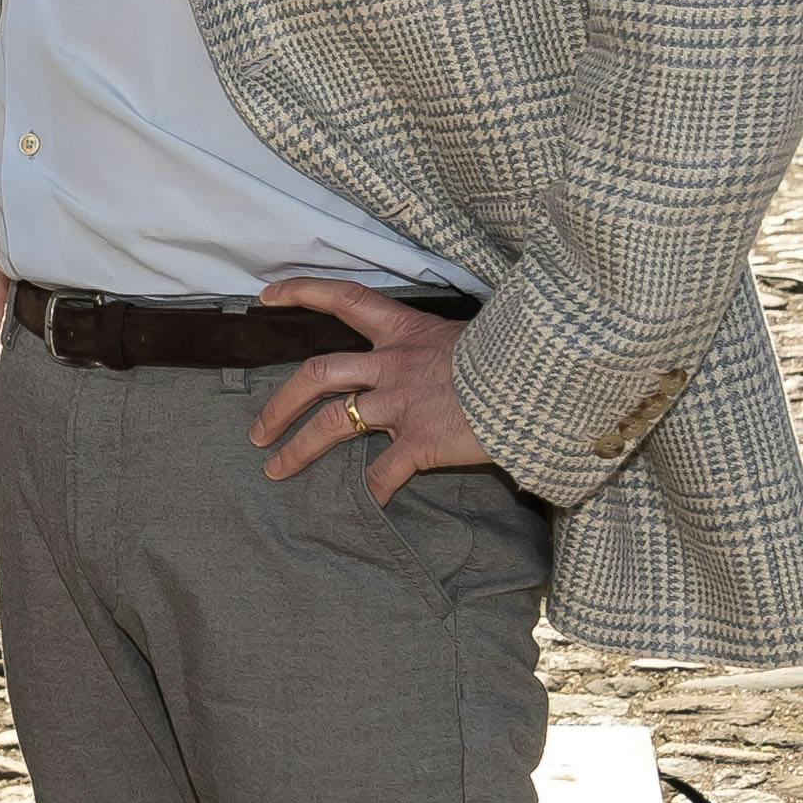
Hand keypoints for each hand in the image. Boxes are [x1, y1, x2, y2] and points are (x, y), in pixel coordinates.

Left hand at [250, 278, 497, 497]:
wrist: (546, 377)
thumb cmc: (519, 353)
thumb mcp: (476, 336)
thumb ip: (446, 350)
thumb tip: (448, 361)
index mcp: (406, 331)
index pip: (345, 299)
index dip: (304, 293)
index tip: (267, 297)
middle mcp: (394, 364)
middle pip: (318, 374)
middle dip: (281, 402)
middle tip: (257, 429)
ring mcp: (403, 403)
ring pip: (334, 422)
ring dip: (298, 448)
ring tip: (274, 469)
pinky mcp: (420, 440)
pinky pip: (382, 473)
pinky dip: (370, 492)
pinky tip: (361, 509)